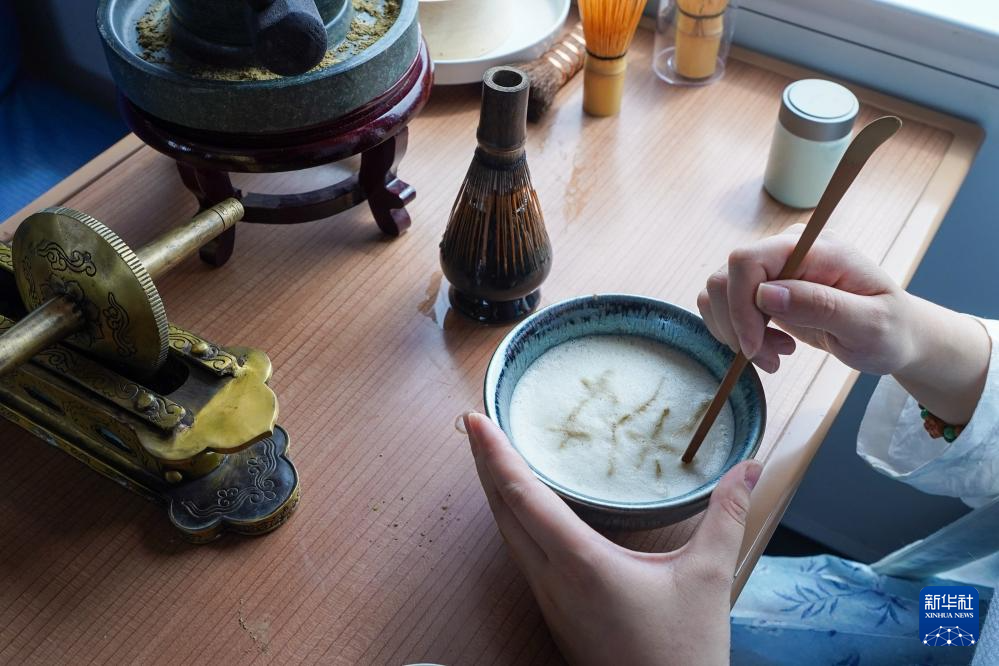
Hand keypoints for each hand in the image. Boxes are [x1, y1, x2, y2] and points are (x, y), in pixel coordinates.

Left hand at [465, 412, 761, 665]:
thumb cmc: (682, 652)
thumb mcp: (707, 577)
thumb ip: (727, 515)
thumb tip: (749, 467)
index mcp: (580, 562)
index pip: (523, 495)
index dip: (496, 454)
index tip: (477, 420)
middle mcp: (551, 578)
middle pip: (502, 510)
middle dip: (484, 463)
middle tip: (475, 424)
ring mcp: (547, 598)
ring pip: (506, 534)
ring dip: (495, 491)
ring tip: (491, 455)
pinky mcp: (553, 611)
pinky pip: (520, 553)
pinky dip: (511, 518)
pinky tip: (521, 507)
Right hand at [697, 225, 915, 374]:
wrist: (894, 336)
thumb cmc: (890, 330)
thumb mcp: (868, 325)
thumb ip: (820, 305)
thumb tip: (765, 293)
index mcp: (815, 248)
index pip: (747, 260)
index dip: (740, 305)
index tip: (754, 346)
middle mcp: (788, 249)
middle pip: (725, 277)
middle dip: (736, 325)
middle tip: (768, 358)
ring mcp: (774, 267)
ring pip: (719, 292)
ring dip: (736, 332)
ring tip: (774, 355)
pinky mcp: (764, 287)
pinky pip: (726, 304)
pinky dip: (737, 331)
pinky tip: (769, 346)